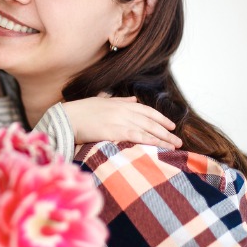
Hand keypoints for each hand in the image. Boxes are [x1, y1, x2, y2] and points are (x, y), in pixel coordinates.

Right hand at [62, 96, 180, 149]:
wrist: (67, 117)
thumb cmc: (82, 110)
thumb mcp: (102, 101)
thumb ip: (120, 100)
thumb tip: (133, 100)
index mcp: (122, 103)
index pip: (147, 111)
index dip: (161, 118)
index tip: (172, 125)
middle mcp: (124, 110)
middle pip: (151, 121)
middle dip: (167, 131)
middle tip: (179, 140)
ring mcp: (120, 120)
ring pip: (147, 130)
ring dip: (163, 138)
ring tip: (175, 146)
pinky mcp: (114, 132)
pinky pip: (137, 137)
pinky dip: (150, 141)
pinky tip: (160, 147)